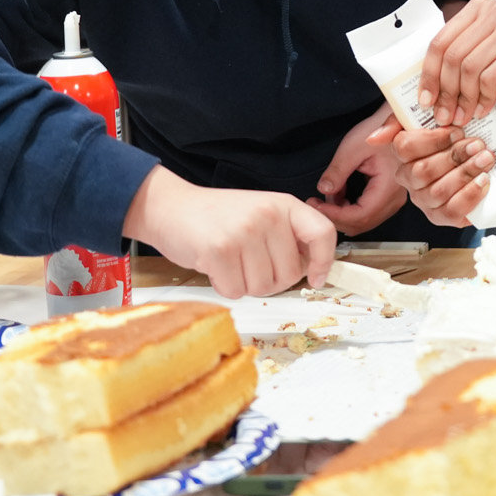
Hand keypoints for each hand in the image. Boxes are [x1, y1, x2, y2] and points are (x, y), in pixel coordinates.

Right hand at [123, 167, 335, 298]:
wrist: (171, 208)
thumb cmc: (218, 217)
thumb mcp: (261, 214)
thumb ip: (286, 236)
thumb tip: (312, 269)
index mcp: (284, 204)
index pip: (323, 233)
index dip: (324, 261)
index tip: (315, 278)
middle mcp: (268, 215)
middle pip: (290, 274)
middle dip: (269, 280)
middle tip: (247, 263)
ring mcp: (244, 232)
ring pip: (263, 287)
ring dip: (244, 284)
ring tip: (230, 261)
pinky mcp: (219, 250)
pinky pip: (236, 291)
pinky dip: (224, 287)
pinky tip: (215, 266)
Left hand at [306, 103, 407, 235]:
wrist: (395, 124)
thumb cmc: (379, 131)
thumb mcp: (353, 148)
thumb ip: (337, 171)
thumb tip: (323, 190)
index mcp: (389, 188)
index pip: (360, 215)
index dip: (335, 215)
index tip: (316, 205)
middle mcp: (394, 199)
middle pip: (362, 223)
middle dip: (336, 217)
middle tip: (316, 204)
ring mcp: (392, 200)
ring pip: (364, 221)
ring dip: (342, 213)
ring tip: (326, 196)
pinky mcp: (387, 197)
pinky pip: (367, 212)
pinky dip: (349, 208)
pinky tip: (339, 194)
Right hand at [371, 115, 495, 227]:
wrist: (485, 151)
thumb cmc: (459, 135)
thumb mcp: (433, 117)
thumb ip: (401, 120)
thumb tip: (375, 138)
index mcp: (404, 156)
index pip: (404, 148)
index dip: (432, 140)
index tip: (457, 130)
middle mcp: (411, 181)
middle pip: (423, 171)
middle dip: (453, 156)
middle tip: (477, 145)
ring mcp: (426, 201)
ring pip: (437, 191)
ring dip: (465, 173)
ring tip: (485, 159)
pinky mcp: (444, 217)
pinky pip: (451, 211)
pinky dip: (470, 195)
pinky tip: (484, 181)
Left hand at [417, 0, 495, 126]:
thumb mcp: (487, 53)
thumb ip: (460, 60)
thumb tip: (424, 89)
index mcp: (479, 7)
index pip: (440, 41)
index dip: (429, 74)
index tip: (424, 101)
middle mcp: (495, 10)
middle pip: (453, 56)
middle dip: (445, 91)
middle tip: (444, 116)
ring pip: (470, 69)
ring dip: (464, 99)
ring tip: (464, 117)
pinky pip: (491, 78)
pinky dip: (484, 99)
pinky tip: (485, 110)